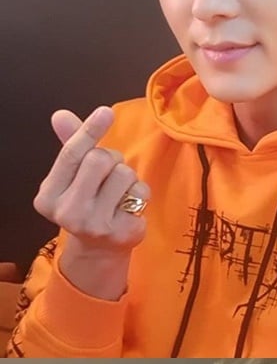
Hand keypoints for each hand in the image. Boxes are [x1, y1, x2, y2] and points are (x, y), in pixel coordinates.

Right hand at [33, 107, 150, 251]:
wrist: (98, 250)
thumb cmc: (85, 204)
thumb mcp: (72, 177)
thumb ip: (70, 146)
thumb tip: (61, 115)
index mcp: (49, 197)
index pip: (71, 155)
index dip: (89, 130)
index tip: (105, 112)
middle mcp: (69, 213)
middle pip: (99, 159)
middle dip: (110, 158)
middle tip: (108, 173)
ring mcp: (96, 226)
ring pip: (123, 173)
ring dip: (127, 176)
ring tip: (118, 192)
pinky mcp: (122, 233)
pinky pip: (140, 192)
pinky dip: (139, 193)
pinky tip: (128, 207)